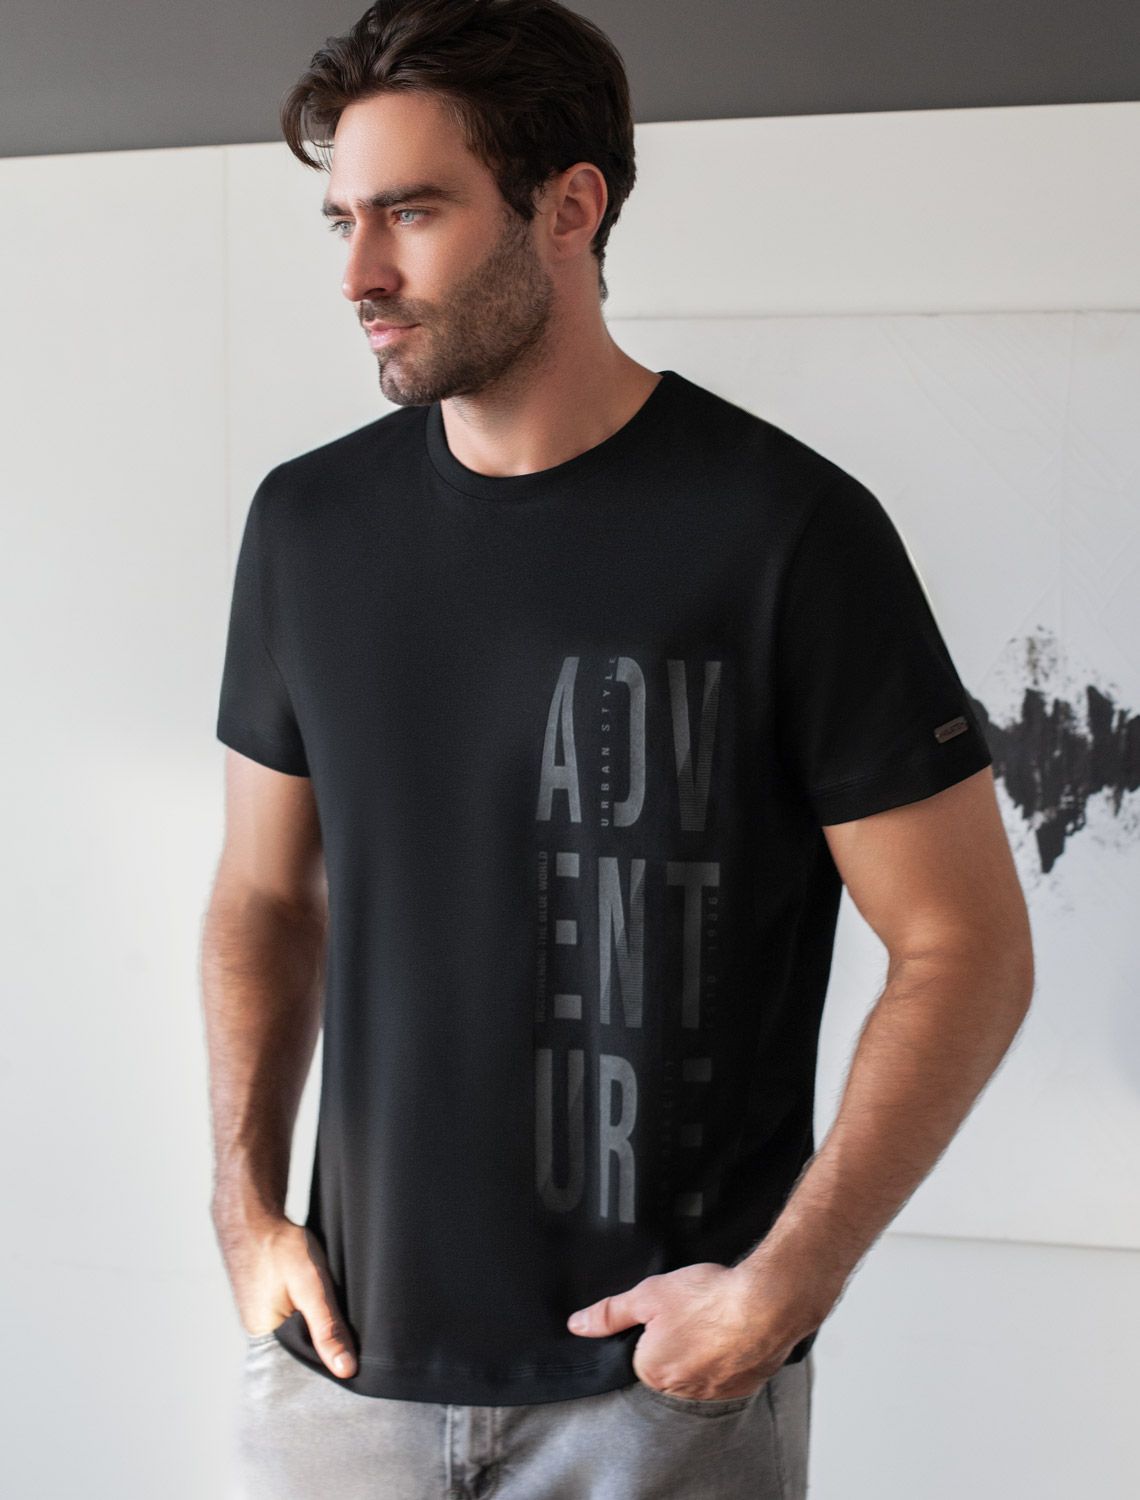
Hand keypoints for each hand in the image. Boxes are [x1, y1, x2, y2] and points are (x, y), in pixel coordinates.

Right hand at [233, 1217, 357, 1378]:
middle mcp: (262, 1334)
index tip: (356, 1359)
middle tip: (354, 1329)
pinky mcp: (272, 1303)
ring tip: (340, 1311)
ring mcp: (266, 1318)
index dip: (330, 1364)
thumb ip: (328, 1328)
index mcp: (267, 1340)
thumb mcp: (312, 1288)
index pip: (304, 1369)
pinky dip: (314, 1312)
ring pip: (304, 1332)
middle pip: (305, 1352)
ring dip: (322, 1325)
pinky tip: (326, 1301)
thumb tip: (346, 1370)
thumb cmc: (279, 1249)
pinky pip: (298, 1317)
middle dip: (329, 1344)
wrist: (254, 1216)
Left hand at [566, 1260, 806, 1401]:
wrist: (766, 1305)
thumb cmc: (707, 1298)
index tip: (669, 1309)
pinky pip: (727, 1371)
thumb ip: (610, 1313)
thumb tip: (576, 1326)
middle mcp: (682, 1391)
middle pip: (670, 1361)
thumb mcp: (648, 1295)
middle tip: (694, 1309)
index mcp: (652, 1371)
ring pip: (699, 1368)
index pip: (640, 1352)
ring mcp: (716, 1392)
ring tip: (716, 1317)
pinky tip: (735, 1330)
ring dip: (705, 1348)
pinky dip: (729, 1353)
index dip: (653, 1326)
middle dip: (678, 1338)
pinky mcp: (744, 1387)